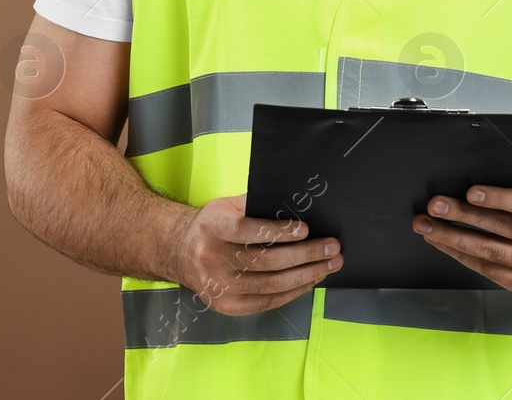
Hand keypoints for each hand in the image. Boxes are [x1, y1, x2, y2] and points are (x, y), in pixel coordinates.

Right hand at [171, 194, 341, 314]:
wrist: (180, 252)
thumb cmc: (213, 226)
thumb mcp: (228, 206)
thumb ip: (257, 206)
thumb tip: (298, 208)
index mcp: (213, 228)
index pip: (246, 230)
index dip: (277, 231)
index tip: (305, 228)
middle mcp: (212, 259)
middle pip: (265, 261)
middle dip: (306, 254)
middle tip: (332, 247)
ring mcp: (218, 286)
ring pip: (271, 284)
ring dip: (307, 274)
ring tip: (330, 264)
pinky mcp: (226, 305)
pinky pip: (267, 301)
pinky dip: (294, 291)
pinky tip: (311, 280)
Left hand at [413, 168, 511, 294]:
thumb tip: (496, 170)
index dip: (499, 198)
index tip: (471, 192)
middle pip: (504, 228)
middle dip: (464, 216)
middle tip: (436, 205)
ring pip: (489, 252)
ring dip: (453, 237)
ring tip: (427, 225)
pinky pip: (486, 269)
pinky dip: (460, 254)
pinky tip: (442, 241)